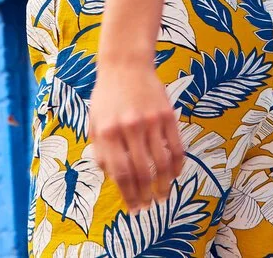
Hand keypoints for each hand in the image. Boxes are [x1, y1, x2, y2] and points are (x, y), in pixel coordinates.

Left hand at [89, 60, 184, 212]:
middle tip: (149, 205)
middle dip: (146, 194)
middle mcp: (129, 128)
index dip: (128, 195)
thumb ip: (101, 151)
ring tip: (163, 195)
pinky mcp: (167, 114)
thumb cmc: (107, 96)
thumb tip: (113, 179)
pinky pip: (176, 146)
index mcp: (107, 132)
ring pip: (161, 163)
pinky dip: (177, 165)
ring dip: (163, 185)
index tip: (134, 209)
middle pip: (142, 172)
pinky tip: (174, 174)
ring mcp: (150, 120)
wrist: (125, 64)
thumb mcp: (94, 122)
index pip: (120, 174)